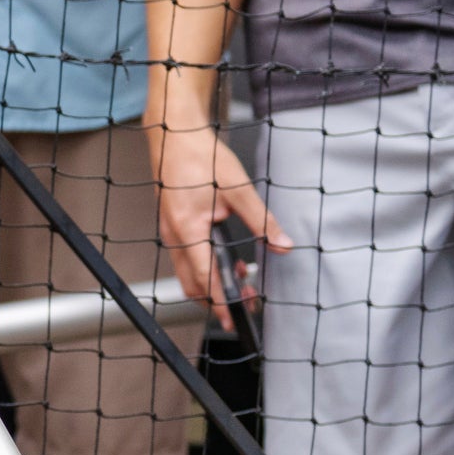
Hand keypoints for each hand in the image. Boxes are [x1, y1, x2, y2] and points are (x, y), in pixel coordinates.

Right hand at [150, 115, 288, 333]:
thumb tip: (283, 244)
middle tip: (245, 304)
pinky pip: (186, 258)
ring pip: (188, 273)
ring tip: (241, 281)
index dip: (220, 302)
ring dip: (211, 284)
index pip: (205, 277)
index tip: (233, 319)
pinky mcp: (172, 226)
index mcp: (188, 229)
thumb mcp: (239, 189)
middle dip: (216, 300)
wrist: (174, 136)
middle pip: (191, 284)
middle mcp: (174, 235)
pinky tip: (226, 260)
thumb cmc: (200, 157)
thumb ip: (262, 220)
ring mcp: (170, 232)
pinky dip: (205, 268)